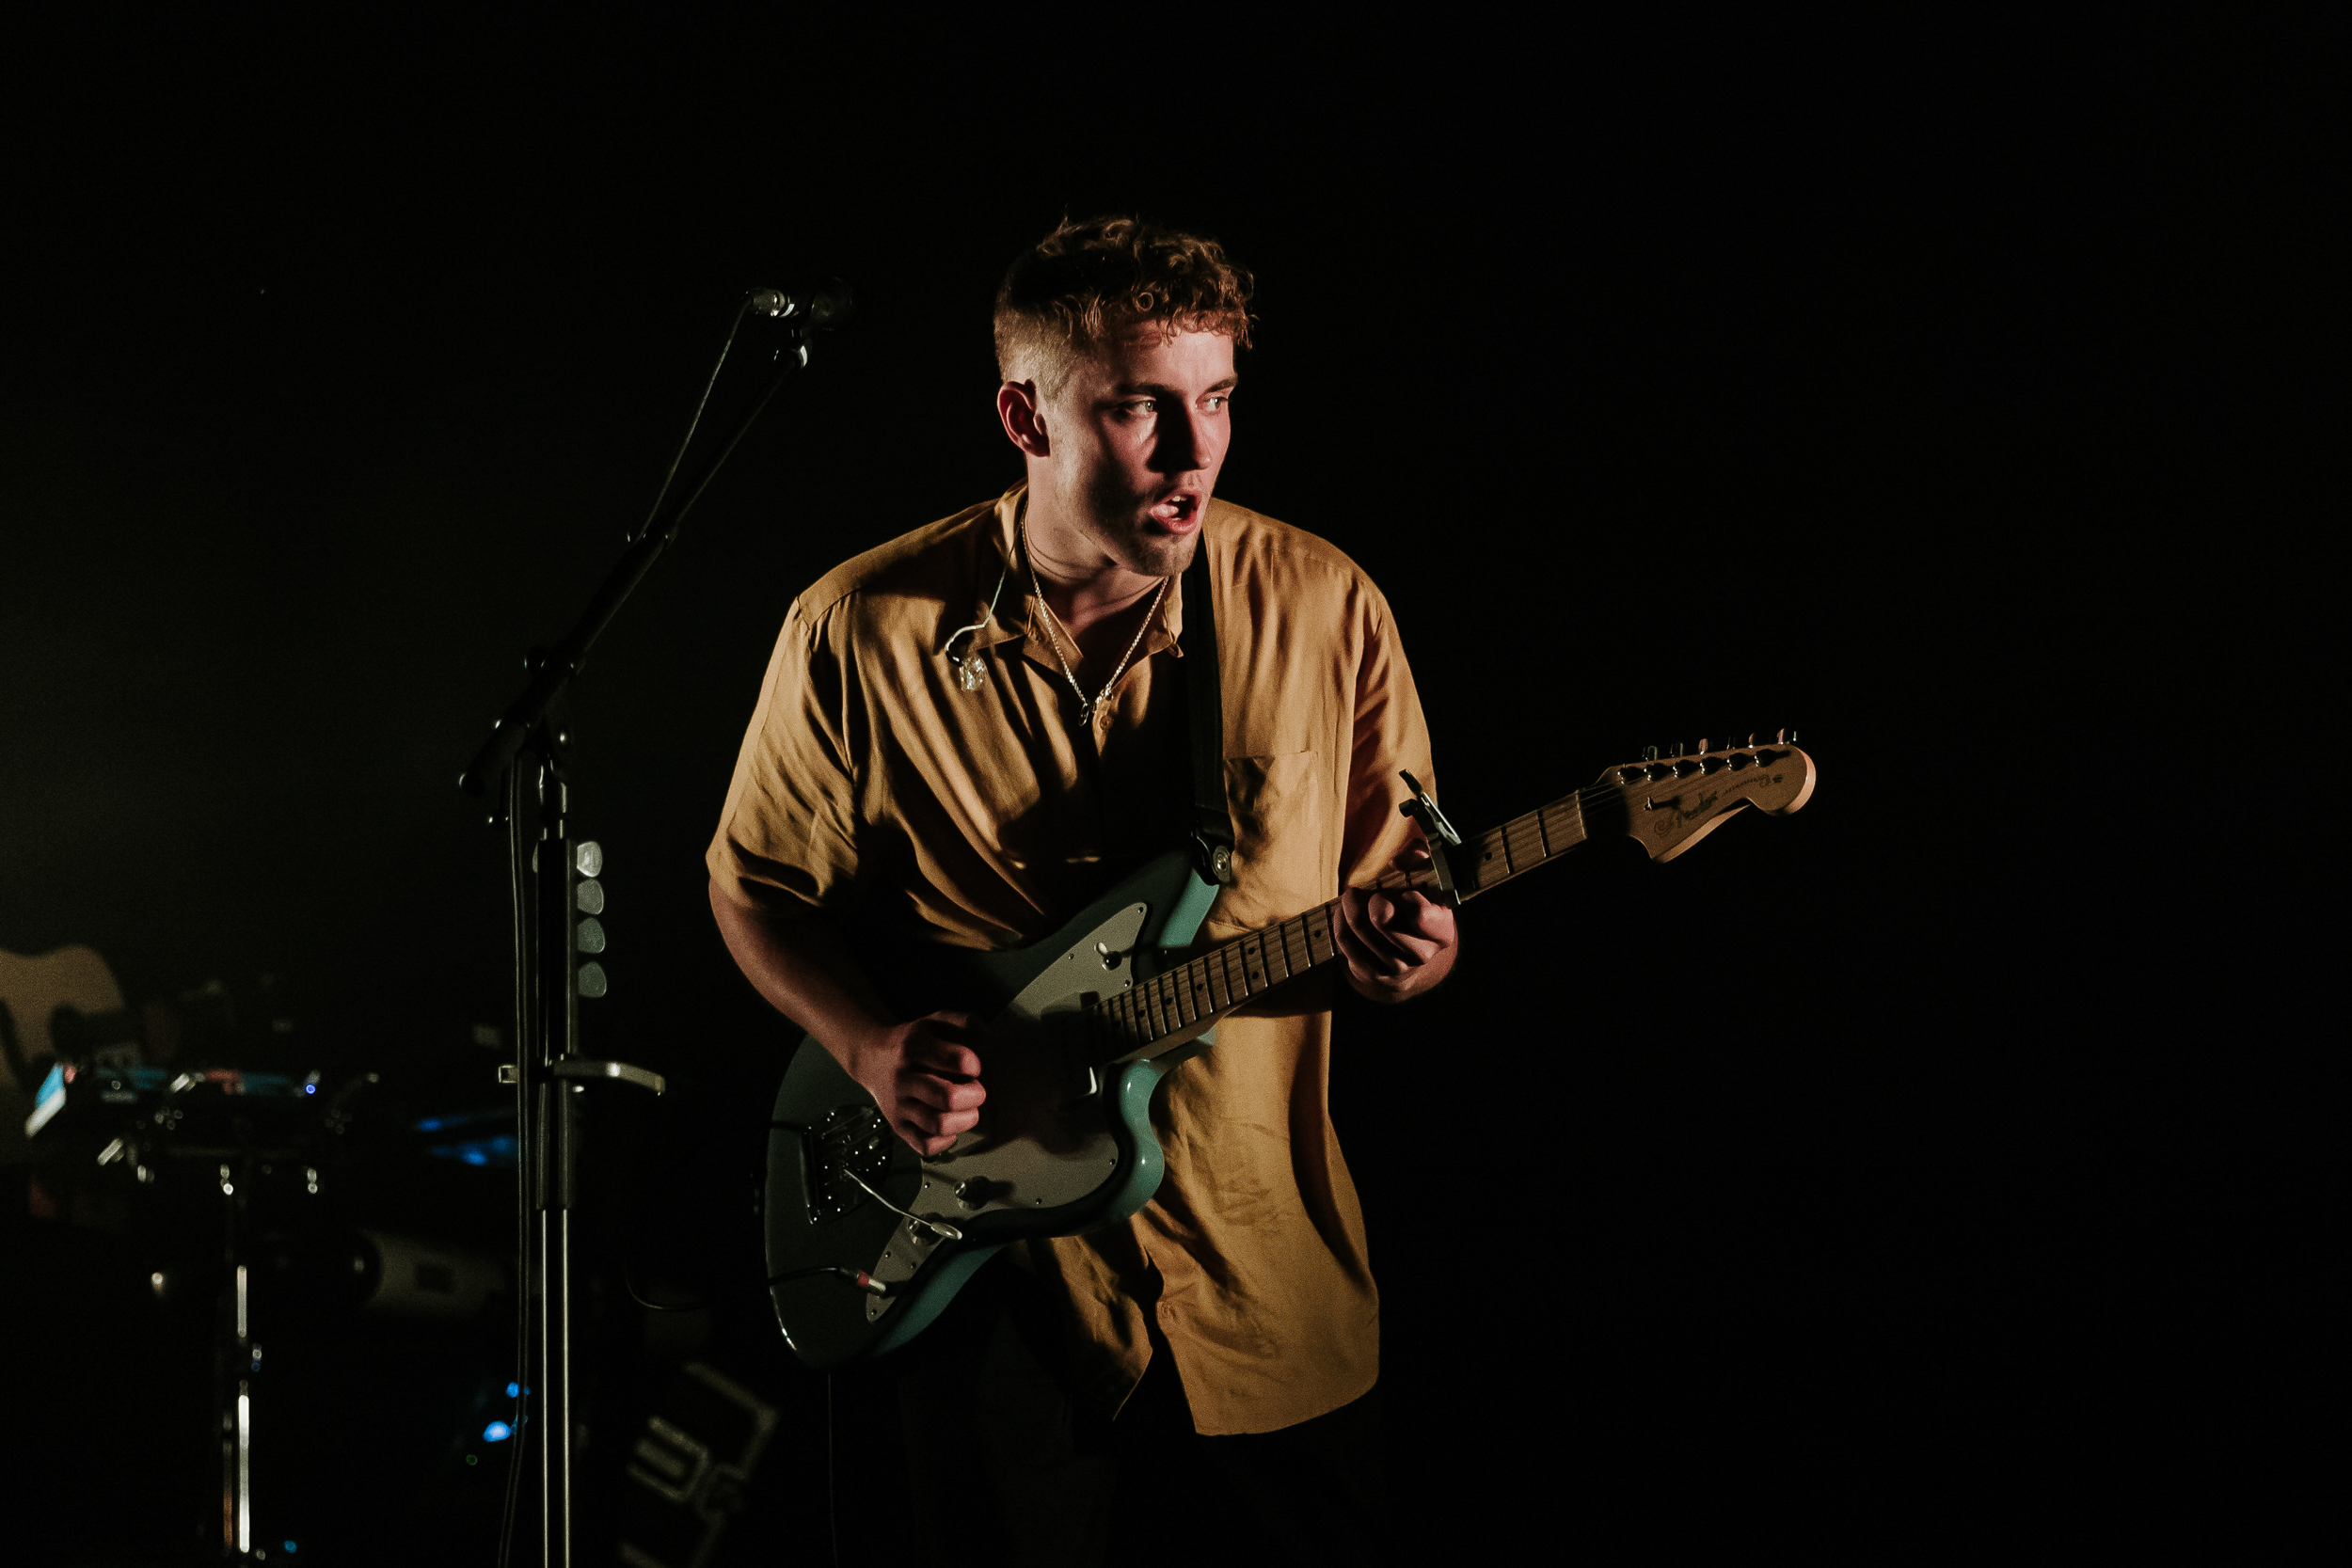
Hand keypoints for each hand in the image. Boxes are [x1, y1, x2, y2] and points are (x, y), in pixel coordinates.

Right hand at [849, 1010, 986, 1156]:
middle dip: (974, 1096)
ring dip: (964, 1120)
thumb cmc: (912, 1042)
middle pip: (949, 1097)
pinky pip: (926, 1145)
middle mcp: (904, 1078)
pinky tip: (950, 1125)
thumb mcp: (936, 1021)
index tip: (975, 1066)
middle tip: (975, 1091)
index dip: (975, 1065)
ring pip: (938, 1125)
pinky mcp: (898, 1126)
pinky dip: (945, 1140)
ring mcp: (899, 1105)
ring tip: (967, 1110)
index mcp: (916, 1047)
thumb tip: (988, 1036)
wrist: (872, 1057)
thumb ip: (965, 1022)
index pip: (958, 1060)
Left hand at [1336, 842, 1459, 1004]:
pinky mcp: (1371, 973)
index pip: (1419, 914)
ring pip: (1359, 927)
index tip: (1403, 892)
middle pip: (1382, 919)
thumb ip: (1418, 856)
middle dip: (1370, 897)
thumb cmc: (1415, 902)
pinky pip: (1345, 940)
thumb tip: (1399, 860)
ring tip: (1354, 897)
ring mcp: (1396, 967)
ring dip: (1350, 905)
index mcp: (1441, 930)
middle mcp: (1422, 953)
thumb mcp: (1425, 875)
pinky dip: (1340, 920)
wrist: (1406, 947)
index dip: (1405, 897)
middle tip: (1372, 892)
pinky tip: (1345, 912)